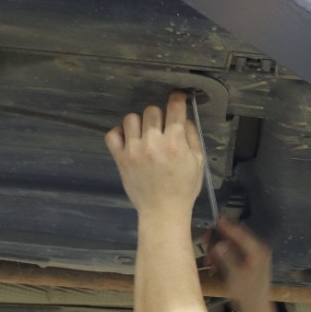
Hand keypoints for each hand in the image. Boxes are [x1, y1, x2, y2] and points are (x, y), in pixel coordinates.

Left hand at [105, 92, 203, 220]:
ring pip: (131, 119)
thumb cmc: (183, 189)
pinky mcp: (121, 159)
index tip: (177, 99)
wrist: (163, 212)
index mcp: (174, 143)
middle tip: (161, 128)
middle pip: (151, 111)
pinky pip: (112, 135)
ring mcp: (134, 151)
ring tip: (144, 135)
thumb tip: (183, 119)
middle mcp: (152, 144)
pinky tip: (128, 141)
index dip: (177, 100)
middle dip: (159, 116)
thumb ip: (192, 138)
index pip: (174, 109)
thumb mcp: (198, 164)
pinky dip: (119, 134)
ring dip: (139, 124)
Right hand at [205, 215, 272, 309]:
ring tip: (209, 260)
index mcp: (258, 251)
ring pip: (233, 244)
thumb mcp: (235, 276)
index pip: (242, 234)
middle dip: (219, 239)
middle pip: (236, 237)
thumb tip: (218, 244)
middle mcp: (258, 249)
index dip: (228, 227)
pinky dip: (223, 256)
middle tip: (204, 241)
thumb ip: (227, 259)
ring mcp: (254, 254)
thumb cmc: (247, 293)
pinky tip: (214, 264)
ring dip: (219, 250)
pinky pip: (234, 252)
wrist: (256, 306)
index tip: (217, 220)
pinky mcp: (249, 260)